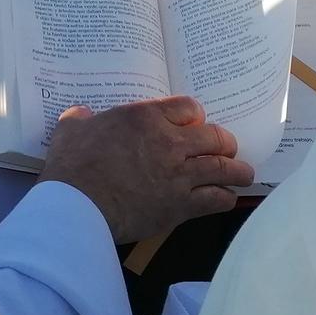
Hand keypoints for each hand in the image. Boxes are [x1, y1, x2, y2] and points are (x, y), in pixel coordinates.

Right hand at [39, 96, 254, 244]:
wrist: (77, 206)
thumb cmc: (72, 166)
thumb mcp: (72, 130)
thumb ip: (81, 119)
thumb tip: (80, 116)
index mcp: (145, 117)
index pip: (188, 107)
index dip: (195, 116)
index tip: (194, 124)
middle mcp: (169, 142)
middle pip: (214, 136)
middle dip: (224, 143)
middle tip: (227, 148)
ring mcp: (179, 175)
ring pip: (223, 168)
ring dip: (237, 170)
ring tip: (243, 174)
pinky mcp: (181, 205)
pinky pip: (216, 199)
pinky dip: (225, 197)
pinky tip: (226, 198)